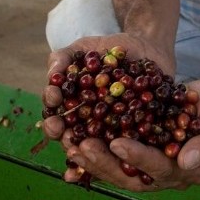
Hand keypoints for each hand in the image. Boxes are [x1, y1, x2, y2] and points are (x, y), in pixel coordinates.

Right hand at [41, 33, 173, 142]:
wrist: (147, 46)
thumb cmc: (110, 49)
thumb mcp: (83, 48)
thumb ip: (62, 59)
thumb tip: (52, 75)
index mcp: (72, 112)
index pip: (56, 122)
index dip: (52, 117)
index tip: (54, 102)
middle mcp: (90, 127)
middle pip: (73, 141)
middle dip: (66, 139)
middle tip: (65, 134)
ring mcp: (114, 132)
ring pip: (101, 150)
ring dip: (92, 152)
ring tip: (88, 146)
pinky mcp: (140, 132)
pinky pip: (134, 144)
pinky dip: (128, 149)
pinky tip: (123, 148)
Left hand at [59, 78, 199, 191]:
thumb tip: (187, 162)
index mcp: (186, 173)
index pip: (159, 168)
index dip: (138, 157)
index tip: (117, 143)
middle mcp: (163, 177)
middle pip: (131, 177)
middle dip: (105, 163)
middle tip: (83, 145)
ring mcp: (146, 170)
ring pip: (116, 172)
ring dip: (92, 161)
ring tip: (71, 144)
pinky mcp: (132, 159)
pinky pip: (109, 162)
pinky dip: (89, 157)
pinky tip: (70, 146)